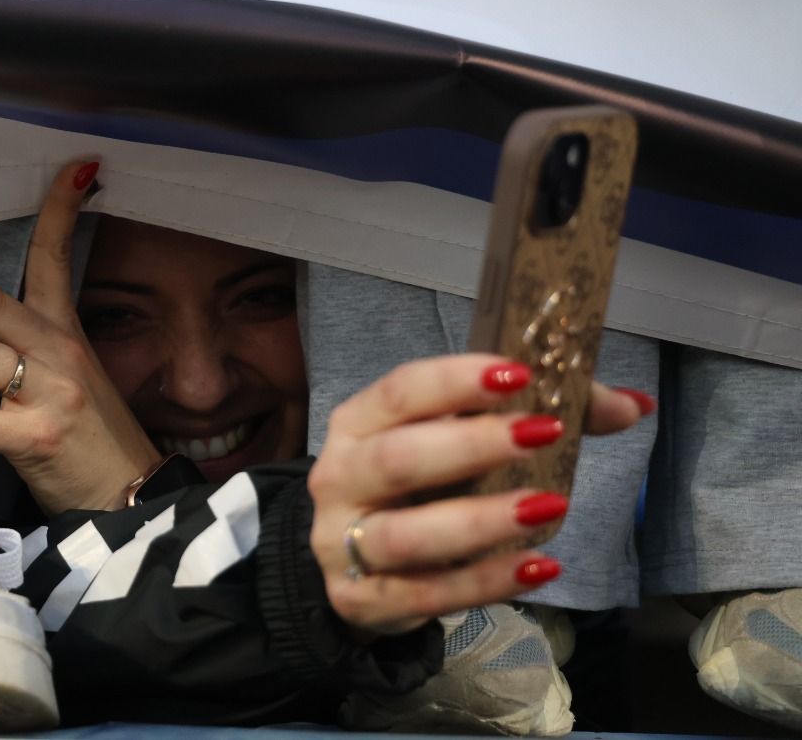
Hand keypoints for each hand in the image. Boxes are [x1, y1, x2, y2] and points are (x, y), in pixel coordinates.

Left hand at [0, 161, 161, 514]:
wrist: (129, 495)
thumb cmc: (91, 434)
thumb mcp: (72, 373)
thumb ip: (30, 343)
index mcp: (65, 331)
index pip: (57, 257)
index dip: (62, 209)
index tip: (74, 165)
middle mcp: (59, 354)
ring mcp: (49, 397)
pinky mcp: (36, 441)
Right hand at [308, 355, 653, 636]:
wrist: (349, 565)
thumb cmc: (412, 489)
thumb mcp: (449, 445)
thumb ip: (532, 419)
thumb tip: (633, 405)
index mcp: (357, 424)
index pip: (399, 392)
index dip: (454, 381)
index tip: (518, 373)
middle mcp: (339, 478)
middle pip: (397, 459)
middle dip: (471, 445)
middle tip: (543, 433)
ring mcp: (342, 543)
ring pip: (407, 535)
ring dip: (479, 520)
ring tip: (549, 505)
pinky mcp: (361, 600)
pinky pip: (428, 594)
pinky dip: (485, 581)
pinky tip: (537, 568)